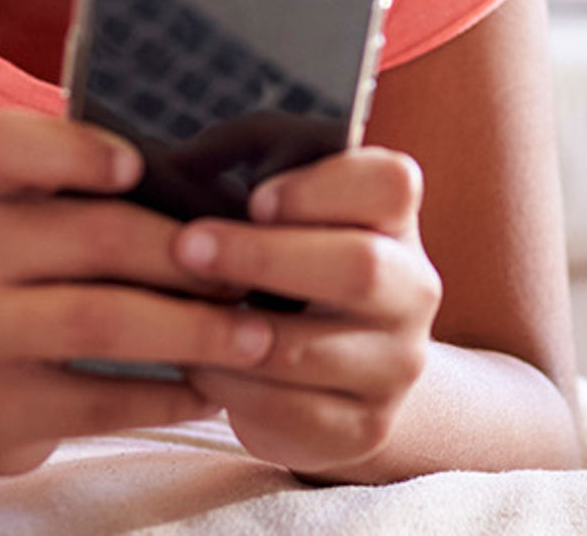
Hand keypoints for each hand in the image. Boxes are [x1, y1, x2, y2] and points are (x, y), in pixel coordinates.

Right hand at [0, 111, 275, 477]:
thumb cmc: (35, 283)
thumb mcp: (44, 223)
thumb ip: (107, 197)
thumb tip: (228, 208)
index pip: (4, 143)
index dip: (73, 149)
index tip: (137, 165)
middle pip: (93, 235)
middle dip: (188, 258)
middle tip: (250, 278)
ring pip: (99, 321)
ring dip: (194, 330)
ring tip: (254, 339)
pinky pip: (96, 402)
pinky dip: (167, 398)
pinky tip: (212, 393)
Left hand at [176, 147, 442, 476]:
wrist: (340, 370)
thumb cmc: (289, 261)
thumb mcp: (278, 198)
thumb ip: (245, 160)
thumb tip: (176, 166)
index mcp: (396, 222)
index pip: (392, 185)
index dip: (324, 188)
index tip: (256, 198)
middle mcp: (413, 290)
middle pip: (362, 266)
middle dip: (263, 255)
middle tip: (187, 247)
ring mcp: (396, 364)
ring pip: (313, 349)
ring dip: (231, 331)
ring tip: (174, 314)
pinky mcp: (365, 427)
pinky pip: (291, 412)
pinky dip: (231, 389)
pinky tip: (198, 365)